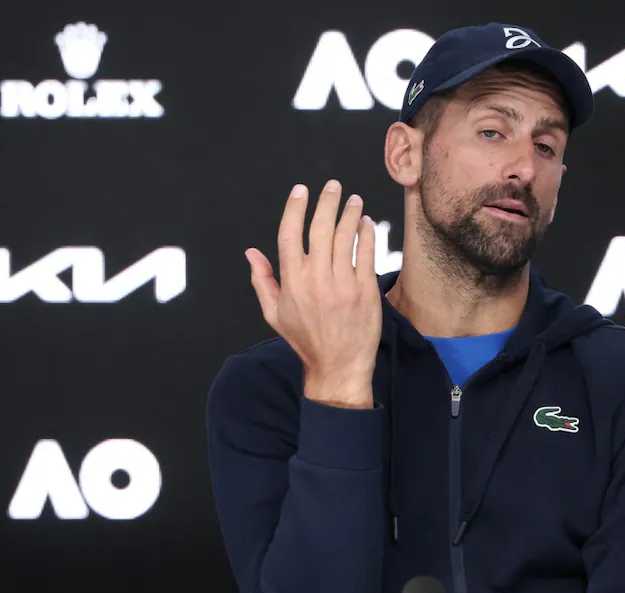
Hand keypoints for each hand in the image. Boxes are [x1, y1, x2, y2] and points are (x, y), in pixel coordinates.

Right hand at [245, 180, 380, 408]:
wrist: (338, 366)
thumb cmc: (305, 339)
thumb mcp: (274, 313)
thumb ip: (262, 280)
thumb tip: (250, 252)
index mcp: (291, 281)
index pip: (289, 234)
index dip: (294, 208)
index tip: (301, 190)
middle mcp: (316, 278)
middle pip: (320, 228)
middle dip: (327, 202)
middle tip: (333, 186)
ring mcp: (342, 284)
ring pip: (345, 237)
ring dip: (349, 213)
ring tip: (353, 199)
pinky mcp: (365, 290)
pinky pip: (366, 253)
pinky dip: (366, 234)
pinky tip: (366, 222)